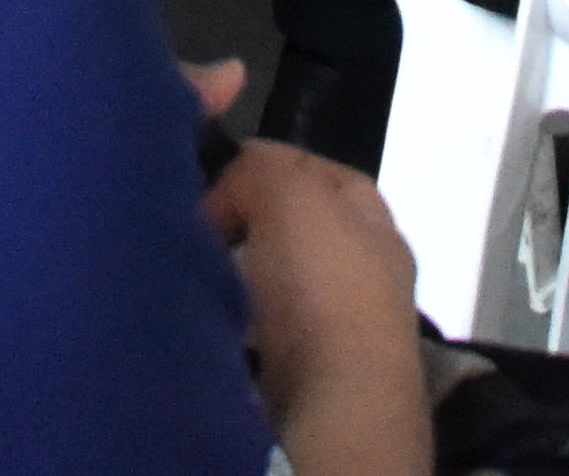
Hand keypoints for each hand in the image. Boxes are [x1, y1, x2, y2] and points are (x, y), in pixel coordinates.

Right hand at [191, 69, 432, 475]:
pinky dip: (231, 322)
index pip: (317, 170)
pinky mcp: (305, 375)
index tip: (213, 174)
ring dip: (233, 275)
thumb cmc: (322, 288)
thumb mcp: (292, 194)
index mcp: (373, 221)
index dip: (265, 163)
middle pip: (290, 229)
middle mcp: (363, 270)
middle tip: (197, 224)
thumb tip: (231, 198)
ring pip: (268, 280)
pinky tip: (210, 317)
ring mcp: (336, 327)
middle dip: (243, 223)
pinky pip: (256, 332)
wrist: (334, 406)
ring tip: (195, 269)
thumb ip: (260, 171)